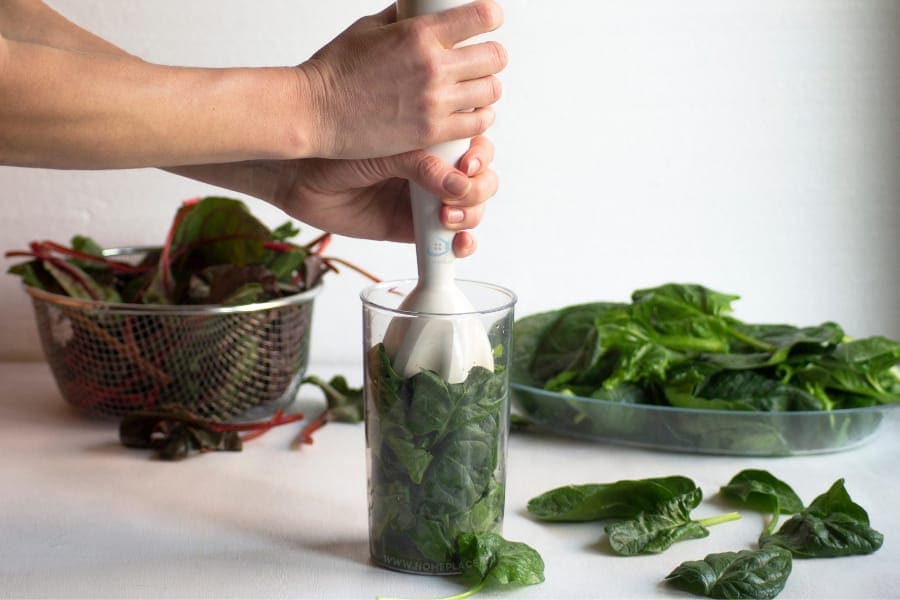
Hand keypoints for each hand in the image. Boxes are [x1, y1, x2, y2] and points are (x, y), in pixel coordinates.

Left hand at [272, 136, 497, 257]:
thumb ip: (421, 164)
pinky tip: (456, 245)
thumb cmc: (337, 147)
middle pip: (480, 180)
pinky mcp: (413, 230)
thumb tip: (459, 183)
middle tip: (456, 195)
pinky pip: (447, 241)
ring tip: (447, 218)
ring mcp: (425, 200)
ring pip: (470, 210)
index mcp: (432, 137)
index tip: (468, 164)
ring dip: (470, 216)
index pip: (475, 144)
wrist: (300, 175)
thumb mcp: (385, 147)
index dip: (480, 156)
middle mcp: (434, 168)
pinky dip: (460, 245)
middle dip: (478, 190)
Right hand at [297, 0, 506, 158]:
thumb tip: (419, 6)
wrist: (314, 112)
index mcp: (419, 33)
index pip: (481, 17)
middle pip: (494, 57)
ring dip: (486, 89)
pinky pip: (477, 124)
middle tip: (482, 61)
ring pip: (491, 91)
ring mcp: (434, 101)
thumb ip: (402, 17)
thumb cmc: (334, 71)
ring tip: (475, 90)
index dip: (490, 18)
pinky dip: (479, 118)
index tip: (488, 23)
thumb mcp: (368, 28)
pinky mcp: (430, 132)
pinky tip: (470, 114)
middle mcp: (431, 66)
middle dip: (491, 56)